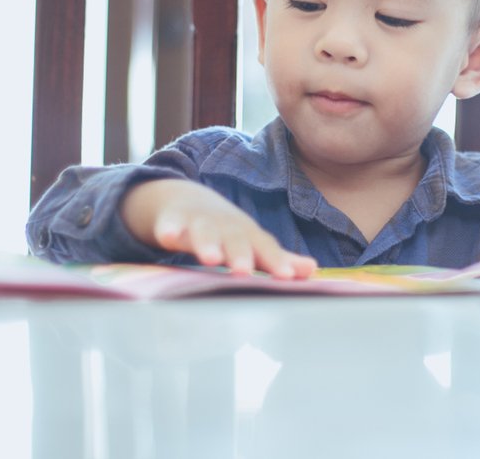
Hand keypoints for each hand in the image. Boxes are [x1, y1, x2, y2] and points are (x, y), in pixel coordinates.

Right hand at [121, 179, 317, 278]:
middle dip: (240, 254)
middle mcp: (227, 228)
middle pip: (236, 240)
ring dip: (208, 244)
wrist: (190, 202)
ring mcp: (200, 223)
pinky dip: (169, 229)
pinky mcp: (174, 221)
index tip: (286, 276)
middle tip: (244, 271)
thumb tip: (312, 269)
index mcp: (249, 235)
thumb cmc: (229, 232)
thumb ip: (278, 258)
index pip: (265, 248)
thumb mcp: (253, 242)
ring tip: (210, 259)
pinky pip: (171, 226)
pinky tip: (167, 238)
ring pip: (205, 233)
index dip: (276, 261)